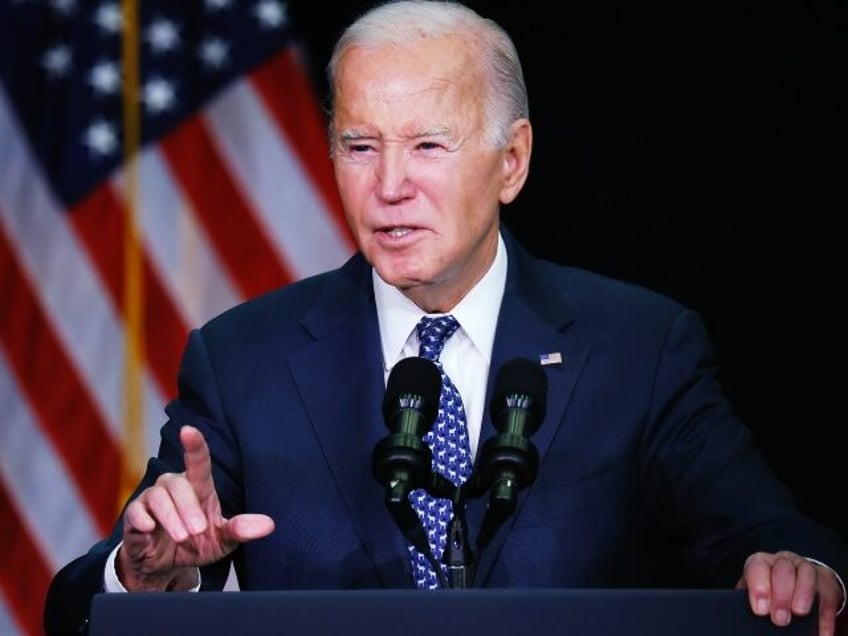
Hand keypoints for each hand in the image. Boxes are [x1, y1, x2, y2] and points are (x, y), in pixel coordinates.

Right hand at [117, 425, 274, 590]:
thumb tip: (269, 525)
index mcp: (198, 488)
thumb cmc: (197, 544)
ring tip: (183, 537)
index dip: (194, 445)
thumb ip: (241, 530)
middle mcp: (174, 487)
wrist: (166, 566)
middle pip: (178, 484)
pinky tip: (149, 529)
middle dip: (188, 508)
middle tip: (197, 531)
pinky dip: (141, 519)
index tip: (189, 430)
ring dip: (171, 517)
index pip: (198, 461)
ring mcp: (152, 500)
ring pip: (157, 496)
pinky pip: (135, 511)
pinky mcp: (134, 516)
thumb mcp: (223, 540)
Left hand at [737, 550, 843, 635]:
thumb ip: (749, 599)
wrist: (792, 582)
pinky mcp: (825, 580)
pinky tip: (821, 630)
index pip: (758, 566)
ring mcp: (805, 567)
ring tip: (799, 613)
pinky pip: (826, 593)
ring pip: (806, 572)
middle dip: (781, 595)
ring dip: (803, 594)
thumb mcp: (756, 592)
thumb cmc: (768, 591)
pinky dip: (824, 614)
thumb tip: (743, 614)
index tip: (760, 610)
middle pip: (783, 569)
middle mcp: (783, 561)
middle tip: (779, 619)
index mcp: (761, 562)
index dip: (759, 587)